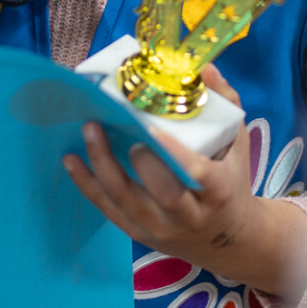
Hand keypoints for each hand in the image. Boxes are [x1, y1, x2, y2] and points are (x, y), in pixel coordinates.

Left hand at [63, 65, 306, 297]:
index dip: (174, 155)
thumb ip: (223, 103)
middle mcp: (189, 215)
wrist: (228, 239)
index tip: (151, 130)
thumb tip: (203, 68)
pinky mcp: (139, 233)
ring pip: (128, 202)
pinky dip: (87, 185)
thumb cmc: (230, 178)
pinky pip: (109, 210)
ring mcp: (161, 228)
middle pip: (163, 194)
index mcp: (218, 190)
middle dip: (139, 162)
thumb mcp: (236, 142)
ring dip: (103, 167)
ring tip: (88, 129)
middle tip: (120, 125)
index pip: (198, 176)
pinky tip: (70, 159)